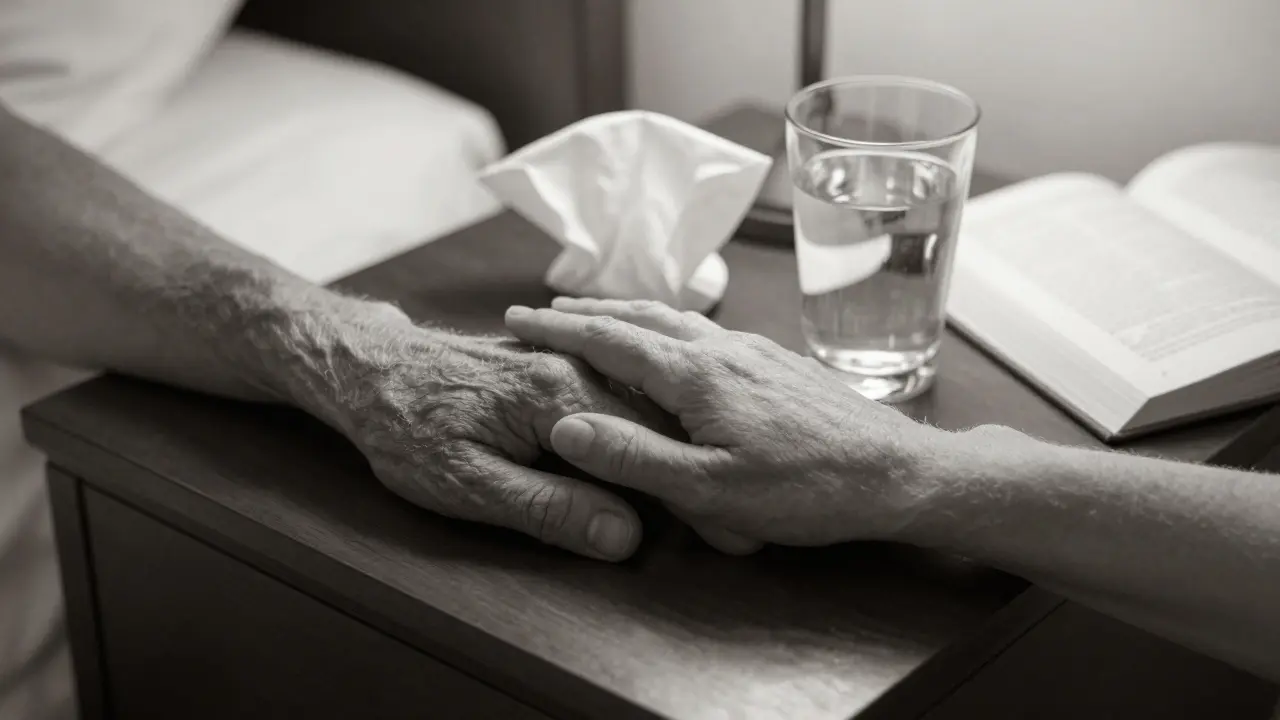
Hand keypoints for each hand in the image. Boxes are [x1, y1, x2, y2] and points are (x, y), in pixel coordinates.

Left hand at [286, 304, 755, 559]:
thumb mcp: (469, 484)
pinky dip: (643, 426)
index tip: (720, 530)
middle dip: (690, 468)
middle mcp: (572, 371)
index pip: (648, 447)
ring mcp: (566, 365)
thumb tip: (623, 535)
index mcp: (560, 395)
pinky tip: (655, 452)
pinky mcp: (556, 369)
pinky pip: (617, 396)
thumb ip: (549, 508)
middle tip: (726, 522)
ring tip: (701, 487)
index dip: (686, 493)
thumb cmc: (407, 429)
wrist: (367, 372)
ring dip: (672, 446)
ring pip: (641, 407)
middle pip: (654, 423)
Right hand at [503, 298, 950, 545]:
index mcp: (698, 374)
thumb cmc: (809, 488)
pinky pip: (708, 332)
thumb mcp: (710, 490)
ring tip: (602, 318)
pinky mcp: (780, 362)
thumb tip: (567, 425)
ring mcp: (756, 351)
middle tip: (547, 309)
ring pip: (679, 319)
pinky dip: (670, 327)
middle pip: (643, 315)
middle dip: (589, 310)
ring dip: (630, 313)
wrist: (899, 471)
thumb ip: (635, 456)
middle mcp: (725, 348)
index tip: (518, 317)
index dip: (559, 328)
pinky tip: (678, 345)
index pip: (611, 338)